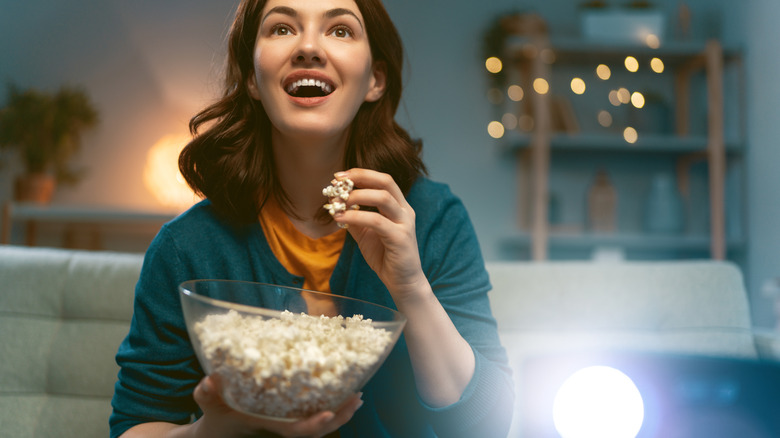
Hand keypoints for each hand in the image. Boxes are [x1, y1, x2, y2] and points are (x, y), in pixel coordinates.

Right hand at [192, 375, 362, 437]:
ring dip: (341, 411)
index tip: (330, 414)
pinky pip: (314, 415)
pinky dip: (332, 405)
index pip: (296, 431)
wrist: (218, 432)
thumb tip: (208, 381)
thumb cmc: (217, 419)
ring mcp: (287, 424)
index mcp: (269, 427)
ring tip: (357, 395)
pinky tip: (342, 391)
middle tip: (357, 398)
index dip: (314, 425)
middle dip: (340, 416)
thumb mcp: (210, 406)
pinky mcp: (290, 417)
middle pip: (318, 430)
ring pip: (320, 424)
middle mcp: (282, 428)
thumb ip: (207, 396)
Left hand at [330, 168, 427, 301]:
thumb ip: (354, 218)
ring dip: (356, 196)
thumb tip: (335, 204)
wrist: (402, 282)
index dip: (361, 174)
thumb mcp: (365, 234)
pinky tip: (340, 218)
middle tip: (338, 182)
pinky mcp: (400, 238)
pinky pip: (376, 221)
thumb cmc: (385, 257)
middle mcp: (405, 211)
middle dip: (360, 177)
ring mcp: (405, 223)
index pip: (382, 180)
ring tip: (337, 201)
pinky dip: (356, 217)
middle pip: (385, 182)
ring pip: (382, 198)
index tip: (339, 176)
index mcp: (399, 206)